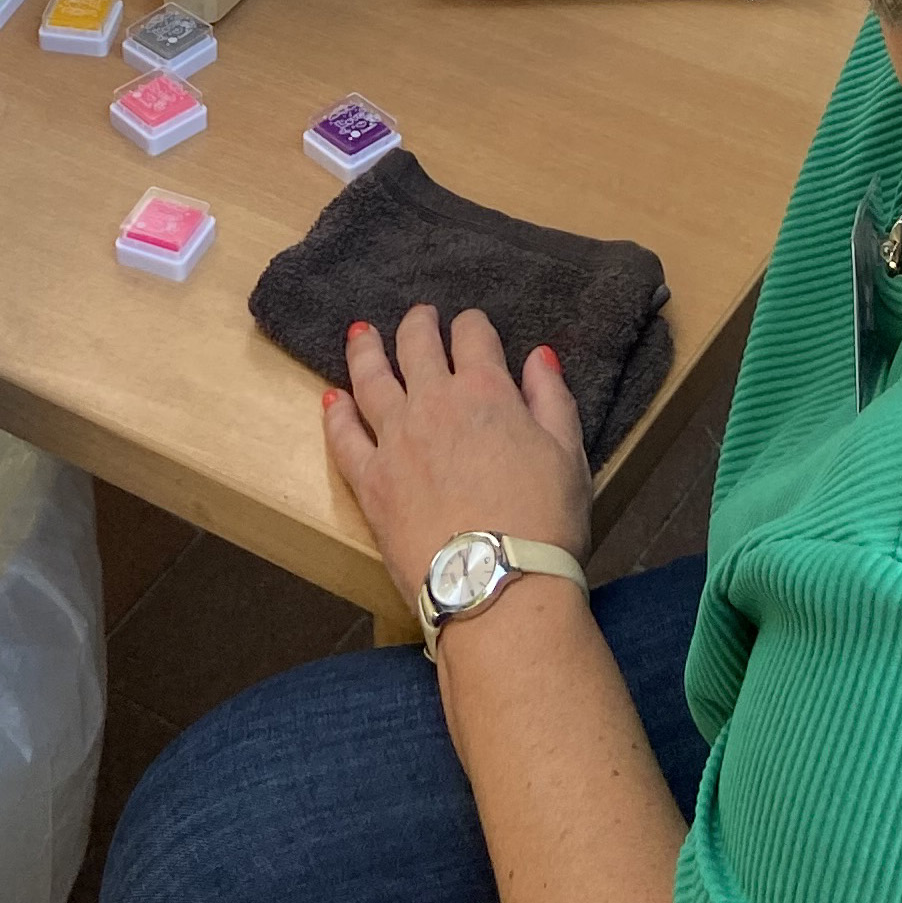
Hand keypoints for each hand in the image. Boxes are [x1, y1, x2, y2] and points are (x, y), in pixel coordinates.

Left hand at [326, 305, 591, 619]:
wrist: (496, 586)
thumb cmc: (544, 523)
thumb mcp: (570, 455)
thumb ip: (552, 399)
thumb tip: (538, 356)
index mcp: (486, 392)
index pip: (474, 338)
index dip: (473, 326)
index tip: (472, 325)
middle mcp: (434, 403)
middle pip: (417, 346)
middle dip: (419, 325)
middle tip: (419, 316)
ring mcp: (395, 440)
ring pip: (372, 379)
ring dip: (367, 351)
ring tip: (362, 334)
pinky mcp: (370, 480)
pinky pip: (345, 437)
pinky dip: (337, 414)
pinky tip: (332, 399)